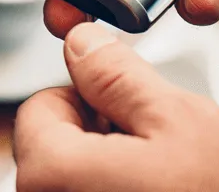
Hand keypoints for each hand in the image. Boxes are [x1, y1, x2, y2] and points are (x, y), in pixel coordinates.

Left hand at [14, 23, 218, 191]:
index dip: (89, 97)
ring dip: (121, 172)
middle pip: (57, 148)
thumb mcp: (178, 120)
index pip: (41, 107)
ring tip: (176, 184)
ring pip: (83, 181)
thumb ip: (116, 75)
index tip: (130, 106)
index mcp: (52, 173)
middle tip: (163, 150)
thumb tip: (80, 42)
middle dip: (106, 137)